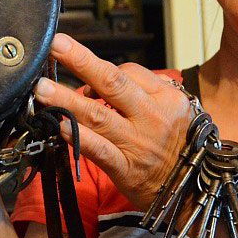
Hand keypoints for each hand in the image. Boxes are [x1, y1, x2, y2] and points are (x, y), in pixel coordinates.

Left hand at [32, 33, 196, 209]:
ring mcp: (138, 143)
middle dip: (80, 61)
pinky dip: (79, 137)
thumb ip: (148, 91)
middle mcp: (152, 117)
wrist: (196, 191)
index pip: (127, 72)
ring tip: (42, 89)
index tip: (79, 70)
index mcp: (166, 98)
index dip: (98, 68)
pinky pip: (99, 150)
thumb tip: (106, 79)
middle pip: (111, 82)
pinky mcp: (127, 169)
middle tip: (54, 46)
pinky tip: (61, 126)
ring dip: (66, 100)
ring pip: (97, 115)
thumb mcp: (177, 111)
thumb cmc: (182, 148)